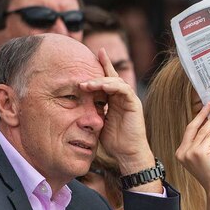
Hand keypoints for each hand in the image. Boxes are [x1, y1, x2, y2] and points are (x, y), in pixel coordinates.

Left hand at [80, 48, 153, 172]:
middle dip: (100, 69)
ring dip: (101, 81)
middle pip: (112, 76)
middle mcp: (122, 97)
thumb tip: (75, 105)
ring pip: (116, 81)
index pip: (106, 80)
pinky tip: (102, 87)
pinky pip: (124, 90)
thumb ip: (91, 111)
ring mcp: (129, 100)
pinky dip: (113, 86)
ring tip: (86, 84)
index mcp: (114, 100)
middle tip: (85, 69)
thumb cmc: (114, 142)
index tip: (91, 55)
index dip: (101, 67)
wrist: (128, 154)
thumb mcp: (98, 123)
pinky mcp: (134, 104)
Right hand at [176, 102, 209, 191]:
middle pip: (192, 128)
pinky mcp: (199, 153)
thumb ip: (205, 139)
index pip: (188, 132)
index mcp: (181, 153)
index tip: (203, 110)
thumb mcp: (206, 153)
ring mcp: (189, 153)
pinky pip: (209, 137)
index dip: (196, 119)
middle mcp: (182, 152)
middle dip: (202, 114)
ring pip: (202, 131)